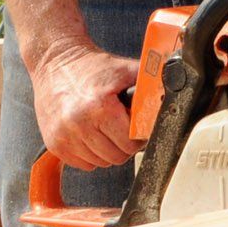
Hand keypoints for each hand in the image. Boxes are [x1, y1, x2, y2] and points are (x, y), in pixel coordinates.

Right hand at [30, 42, 140, 170]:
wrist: (54, 62)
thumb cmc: (90, 66)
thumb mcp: (123, 69)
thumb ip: (149, 83)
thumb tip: (173, 91)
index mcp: (100, 107)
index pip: (130, 143)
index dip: (138, 136)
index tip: (136, 127)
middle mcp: (79, 124)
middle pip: (117, 156)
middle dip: (124, 145)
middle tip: (122, 128)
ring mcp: (64, 136)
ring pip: (100, 163)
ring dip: (107, 150)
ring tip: (105, 129)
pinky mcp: (54, 144)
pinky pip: (83, 164)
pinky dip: (90, 154)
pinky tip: (90, 134)